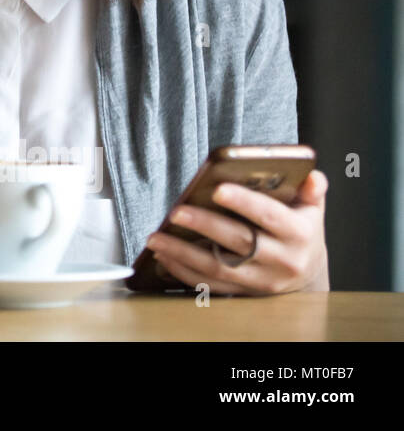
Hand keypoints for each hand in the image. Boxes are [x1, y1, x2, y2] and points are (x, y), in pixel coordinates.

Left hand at [145, 169, 329, 294]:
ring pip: (218, 268)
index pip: (270, 216)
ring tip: (156, 238)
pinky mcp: (244, 293)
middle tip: (176, 212)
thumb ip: (311, 190)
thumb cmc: (301, 230)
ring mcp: (261, 280)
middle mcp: (281, 260)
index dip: (245, 203)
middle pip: (239, 243)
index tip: (217, 188)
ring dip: (183, 253)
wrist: (307, 271)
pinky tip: (163, 256)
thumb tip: (313, 177)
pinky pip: (210, 285)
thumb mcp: (311, 208)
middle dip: (204, 225)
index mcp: (299, 234)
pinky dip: (183, 272)